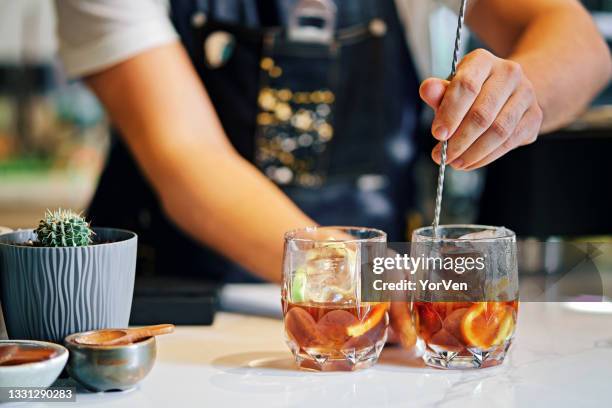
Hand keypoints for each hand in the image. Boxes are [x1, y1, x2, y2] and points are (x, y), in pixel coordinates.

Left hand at [419, 49, 542, 170]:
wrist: (506, 93)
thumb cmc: (471, 92)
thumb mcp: (451, 89)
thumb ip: (438, 92)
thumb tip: (427, 89)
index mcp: (483, 60)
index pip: (466, 85)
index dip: (450, 113)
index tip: (437, 135)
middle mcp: (509, 73)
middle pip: (482, 113)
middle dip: (459, 140)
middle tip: (443, 156)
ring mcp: (526, 94)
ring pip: (498, 131)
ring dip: (473, 152)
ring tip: (456, 162)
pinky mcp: (534, 116)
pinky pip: (510, 141)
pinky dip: (487, 156)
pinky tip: (471, 162)